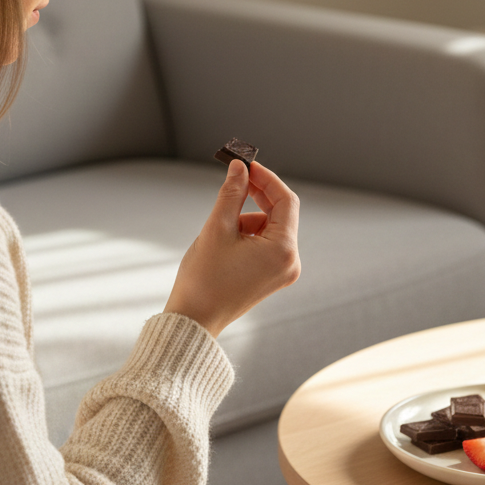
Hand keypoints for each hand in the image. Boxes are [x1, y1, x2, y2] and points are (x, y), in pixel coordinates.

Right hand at [163, 160, 299, 337]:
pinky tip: (225, 242)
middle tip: (236, 177)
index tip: (246, 164)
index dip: (266, 178)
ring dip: (248, 216)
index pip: (286, 201)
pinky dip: (248, 233)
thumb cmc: (203, 278)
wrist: (194, 320)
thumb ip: (232, 193)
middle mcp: (290, 262)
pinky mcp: (272, 276)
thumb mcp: (217, 228)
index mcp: (283, 250)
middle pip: (281, 213)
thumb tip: (240, 167)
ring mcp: (283, 271)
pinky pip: (266, 243)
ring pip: (271, 227)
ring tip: (220, 227)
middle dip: (258, 194)